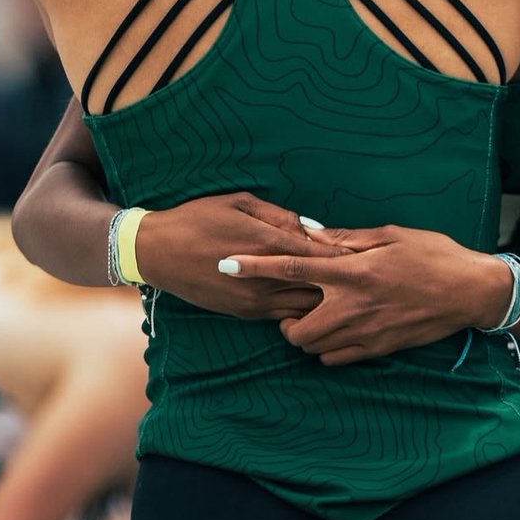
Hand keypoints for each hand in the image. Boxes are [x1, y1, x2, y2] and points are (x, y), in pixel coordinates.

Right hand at [136, 192, 350, 320]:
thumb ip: (280, 216)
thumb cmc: (198, 218)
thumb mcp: (240, 203)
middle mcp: (263, 277)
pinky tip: (311, 302)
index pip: (318, 255)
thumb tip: (313, 227)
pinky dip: (300, 309)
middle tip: (361, 277)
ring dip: (323, 301)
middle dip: (340, 282)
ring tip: (344, 294)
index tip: (362, 253)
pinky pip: (283, 316)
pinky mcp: (244, 313)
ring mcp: (254, 300)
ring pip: (303, 307)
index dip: (343, 255)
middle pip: (317, 286)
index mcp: (266, 244)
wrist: (157, 251)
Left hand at [220, 224, 510, 363]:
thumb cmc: (433, 254)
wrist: (471, 292)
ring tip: (320, 315)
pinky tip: (340, 330)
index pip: (290, 266)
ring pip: (313, 348)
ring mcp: (366, 333)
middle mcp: (353, 305)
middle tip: (295, 305)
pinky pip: (336, 360)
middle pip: (294, 327)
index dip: (253, 266)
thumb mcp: (390, 235)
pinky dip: (329, 349)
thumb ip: (344, 238)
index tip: (225, 265)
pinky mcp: (379, 350)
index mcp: (352, 270)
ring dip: (307, 334)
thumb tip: (307, 231)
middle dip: (284, 320)